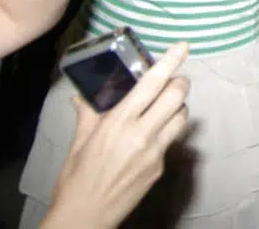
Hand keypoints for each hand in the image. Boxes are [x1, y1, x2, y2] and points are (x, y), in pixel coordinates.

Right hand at [44, 44, 190, 228]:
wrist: (85, 216)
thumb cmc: (76, 179)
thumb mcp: (79, 142)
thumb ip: (87, 115)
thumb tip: (81, 98)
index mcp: (119, 122)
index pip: (153, 83)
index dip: (171, 61)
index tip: (183, 46)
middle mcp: (142, 134)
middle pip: (177, 96)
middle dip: (180, 83)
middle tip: (174, 80)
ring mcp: (155, 152)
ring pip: (182, 118)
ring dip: (177, 107)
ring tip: (164, 107)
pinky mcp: (160, 168)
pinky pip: (171, 142)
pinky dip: (166, 133)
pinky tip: (151, 137)